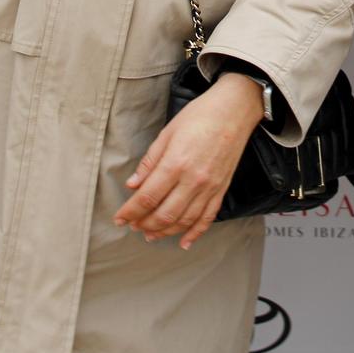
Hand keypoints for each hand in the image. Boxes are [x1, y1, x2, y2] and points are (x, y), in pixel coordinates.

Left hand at [113, 73, 264, 250]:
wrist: (234, 110)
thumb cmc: (199, 116)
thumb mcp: (167, 133)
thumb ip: (149, 162)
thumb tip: (132, 185)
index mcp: (176, 163)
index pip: (147, 197)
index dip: (130, 211)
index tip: (119, 218)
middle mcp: (193, 180)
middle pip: (164, 214)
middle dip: (144, 224)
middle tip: (133, 226)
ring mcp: (209, 187)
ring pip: (184, 221)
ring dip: (165, 232)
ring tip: (150, 234)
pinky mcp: (221, 189)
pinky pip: (207, 218)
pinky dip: (195, 233)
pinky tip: (183, 242)